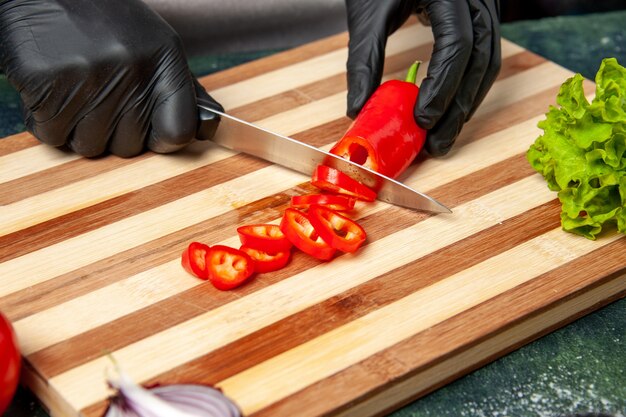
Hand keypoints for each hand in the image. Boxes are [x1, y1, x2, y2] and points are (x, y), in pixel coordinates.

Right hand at [0, 0, 221, 156]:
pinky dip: (48, 121)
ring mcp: (87, 78)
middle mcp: (130, 71)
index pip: (179, 131)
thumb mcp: (156, 44)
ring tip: (75, 90)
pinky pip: (52, 136)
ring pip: (89, 146)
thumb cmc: (105, 21)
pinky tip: (52, 90)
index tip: (153, 130)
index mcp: (163, 60)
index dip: (164, 138)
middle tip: (100, 94)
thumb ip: (183, 87)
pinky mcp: (45, 85)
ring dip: (78, 128)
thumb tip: (211, 120)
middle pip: (129, 146)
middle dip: (114, 131)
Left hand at [345, 0, 500, 155]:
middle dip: (459, 106)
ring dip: (468, 101)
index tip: (422, 120)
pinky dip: (469, 85)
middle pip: (481, 59)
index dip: (443, 87)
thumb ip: (364, 61)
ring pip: (489, 61)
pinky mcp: (481, 14)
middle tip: (438, 143)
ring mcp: (485, 3)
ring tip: (444, 134)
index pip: (459, 45)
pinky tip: (451, 108)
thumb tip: (358, 109)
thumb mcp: (368, 14)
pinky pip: (485, 55)